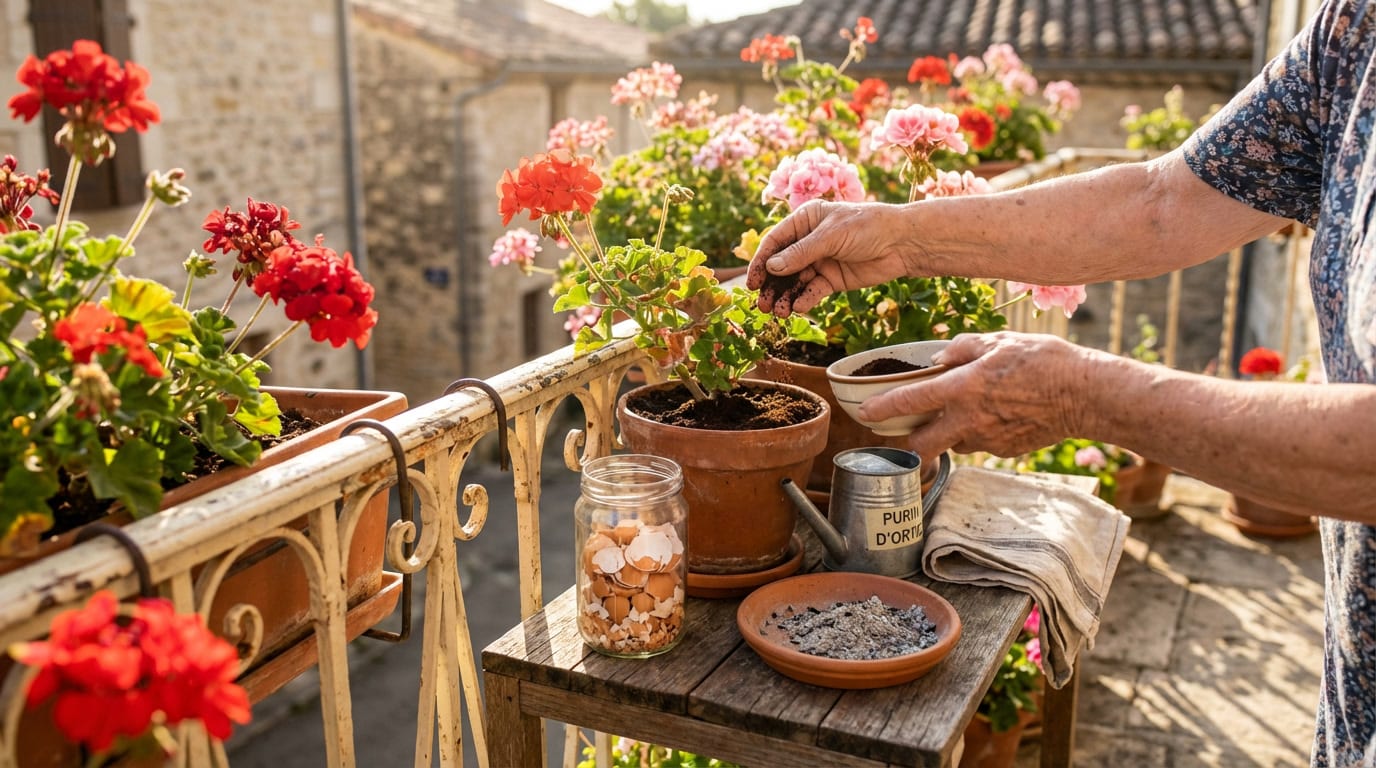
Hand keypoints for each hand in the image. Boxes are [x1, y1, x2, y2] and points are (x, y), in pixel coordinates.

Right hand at [746, 201, 915, 315]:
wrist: (902, 243)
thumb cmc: (867, 227)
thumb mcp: (831, 237)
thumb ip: (800, 253)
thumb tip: (772, 268)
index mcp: (805, 221)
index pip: (775, 242)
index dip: (762, 262)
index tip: (753, 283)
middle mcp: (808, 241)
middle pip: (782, 266)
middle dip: (772, 286)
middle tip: (763, 306)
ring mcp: (820, 261)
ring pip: (795, 282)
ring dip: (786, 297)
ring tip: (780, 313)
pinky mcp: (832, 279)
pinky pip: (813, 291)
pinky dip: (805, 300)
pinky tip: (799, 307)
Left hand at [858, 332, 1091, 464]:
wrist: (1085, 395)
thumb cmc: (1045, 362)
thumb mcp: (1000, 341)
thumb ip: (964, 348)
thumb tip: (940, 356)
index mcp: (963, 389)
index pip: (909, 403)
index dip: (881, 410)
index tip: (864, 414)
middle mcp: (969, 420)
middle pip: (921, 446)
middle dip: (905, 445)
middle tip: (900, 436)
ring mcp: (987, 440)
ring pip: (952, 443)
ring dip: (948, 433)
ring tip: (964, 412)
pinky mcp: (1004, 451)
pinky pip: (980, 444)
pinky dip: (978, 433)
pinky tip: (996, 415)